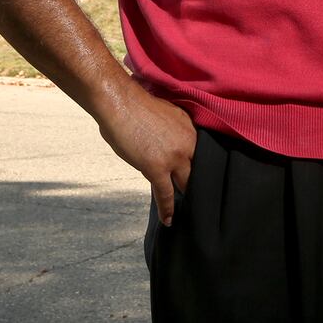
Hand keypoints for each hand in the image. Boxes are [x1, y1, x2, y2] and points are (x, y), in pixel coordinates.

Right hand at [96, 87, 196, 226]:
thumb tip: (169, 143)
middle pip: (198, 170)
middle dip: (197, 182)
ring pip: (185, 183)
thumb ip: (174, 131)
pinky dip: (167, 209)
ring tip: (188, 210)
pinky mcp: (157, 168)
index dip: (201, 166)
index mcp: (190, 128)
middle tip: (200, 196)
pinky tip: (169, 219)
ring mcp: (174, 157)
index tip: (202, 176)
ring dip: (185, 194)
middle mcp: (188, 143)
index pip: (203, 153)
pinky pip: (165, 194)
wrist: (120, 102)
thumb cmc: (135, 104)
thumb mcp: (166, 114)